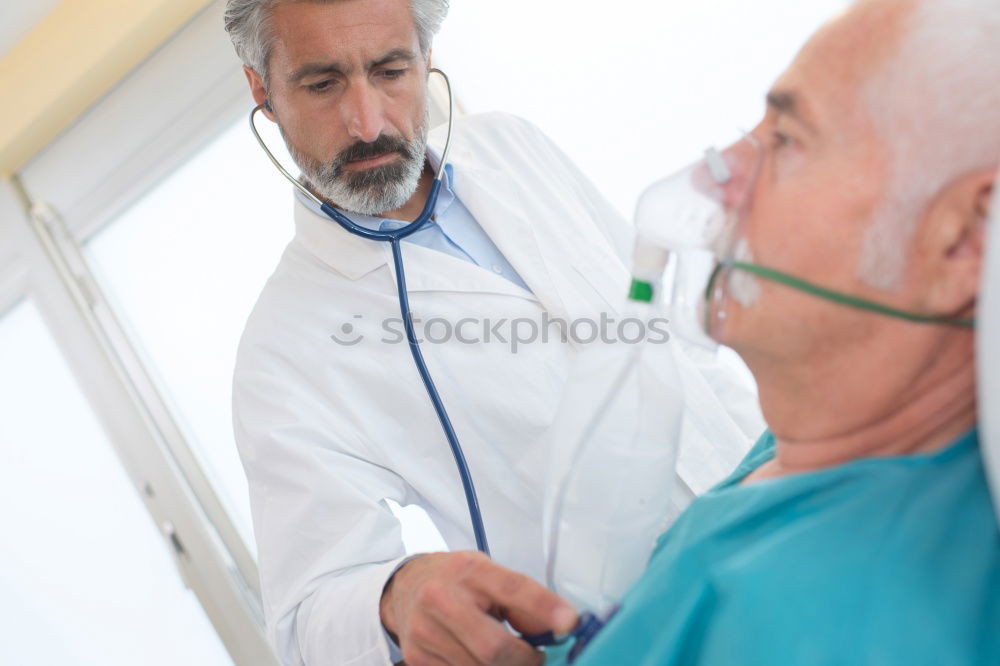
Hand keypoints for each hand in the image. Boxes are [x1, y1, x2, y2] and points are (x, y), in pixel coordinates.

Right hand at [380, 551, 576, 665]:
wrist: (404, 587)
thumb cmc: (455, 580)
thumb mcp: (489, 574)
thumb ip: (523, 600)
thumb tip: (559, 628)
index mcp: (468, 570)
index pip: (513, 589)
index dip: (545, 608)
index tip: (569, 624)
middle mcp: (441, 599)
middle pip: (495, 648)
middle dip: (525, 660)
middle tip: (535, 656)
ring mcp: (426, 632)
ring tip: (509, 656)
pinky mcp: (416, 658)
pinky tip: (482, 660)